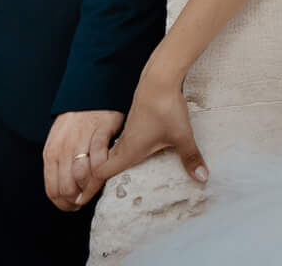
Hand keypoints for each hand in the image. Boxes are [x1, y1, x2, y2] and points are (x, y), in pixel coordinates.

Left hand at [43, 109, 123, 210]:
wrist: (89, 94)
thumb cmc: (74, 123)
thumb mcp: (59, 144)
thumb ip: (60, 166)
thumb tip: (67, 193)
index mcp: (51, 154)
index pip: (53, 190)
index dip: (63, 204)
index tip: (73, 206)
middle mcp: (63, 149)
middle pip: (67, 188)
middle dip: (78, 199)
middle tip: (87, 200)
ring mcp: (81, 140)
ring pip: (83, 176)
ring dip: (92, 187)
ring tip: (97, 187)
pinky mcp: (100, 131)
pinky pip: (101, 160)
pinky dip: (105, 169)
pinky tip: (108, 170)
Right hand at [86, 71, 206, 204]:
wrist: (159, 79)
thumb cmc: (166, 109)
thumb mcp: (181, 136)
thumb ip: (190, 157)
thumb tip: (202, 178)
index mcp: (127, 151)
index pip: (101, 174)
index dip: (90, 188)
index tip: (79, 201)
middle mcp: (123, 143)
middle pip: (103, 166)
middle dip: (95, 182)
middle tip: (88, 196)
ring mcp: (128, 132)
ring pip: (112, 154)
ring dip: (107, 167)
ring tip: (109, 181)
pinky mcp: (136, 123)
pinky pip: (121, 144)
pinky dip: (119, 155)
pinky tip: (130, 156)